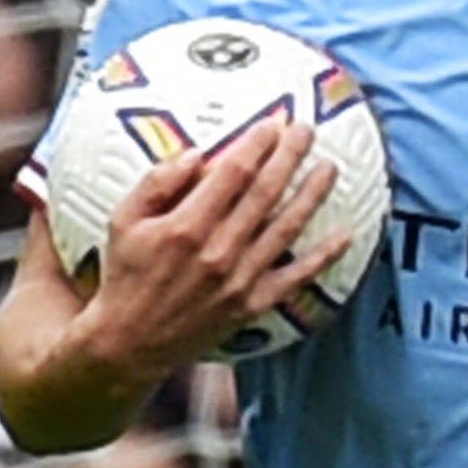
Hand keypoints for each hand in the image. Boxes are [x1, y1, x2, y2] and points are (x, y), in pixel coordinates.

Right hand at [85, 119, 342, 378]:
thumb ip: (157, 183)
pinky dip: (322, 258)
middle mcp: (219, 251)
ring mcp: (240, 280)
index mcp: (186, 226)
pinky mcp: (252, 305)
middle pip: (265, 193)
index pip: (233, 173)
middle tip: (307, 130)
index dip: (257, 144)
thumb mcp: (123, 220)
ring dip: (312, 195)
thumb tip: (196, 154)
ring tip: (330, 168)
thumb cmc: (126, 276)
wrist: (130, 343)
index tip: (273, 124)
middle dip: (290, 157)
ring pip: (286, 228)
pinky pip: (295, 278)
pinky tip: (344, 237)